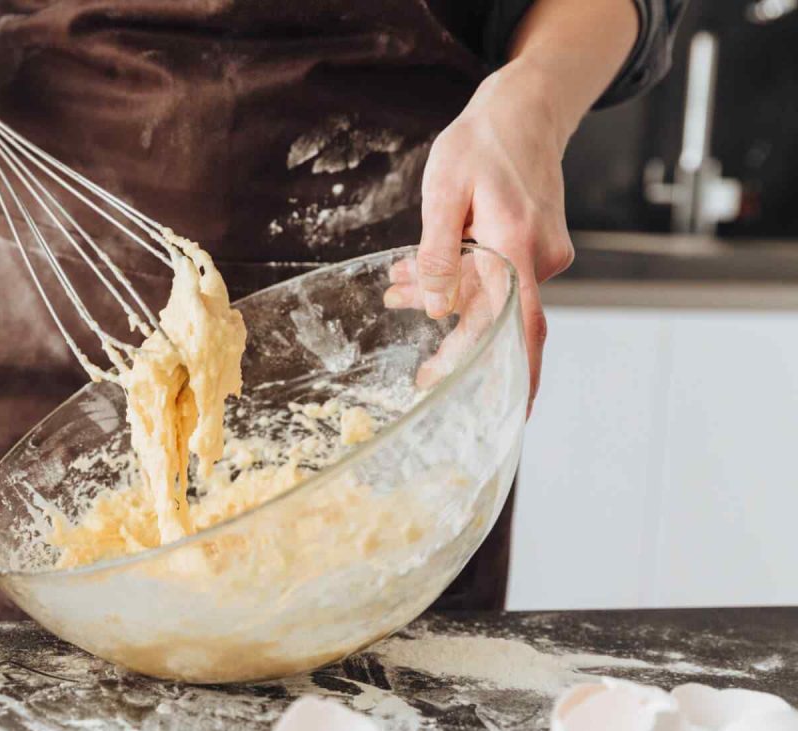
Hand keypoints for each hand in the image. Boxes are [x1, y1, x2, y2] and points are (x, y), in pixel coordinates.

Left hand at [387, 62, 575, 411]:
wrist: (525, 108)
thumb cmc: (482, 143)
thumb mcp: (443, 189)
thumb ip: (438, 251)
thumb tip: (434, 307)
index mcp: (516, 242)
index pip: (520, 326)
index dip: (512, 374)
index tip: (502, 411)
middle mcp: (540, 255)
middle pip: (497, 318)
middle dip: (454, 339)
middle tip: (420, 363)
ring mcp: (544, 253)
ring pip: (492, 296)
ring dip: (447, 301)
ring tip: (398, 288)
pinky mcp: (537, 249)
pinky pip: (498, 278)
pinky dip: (463, 280)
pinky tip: (422, 271)